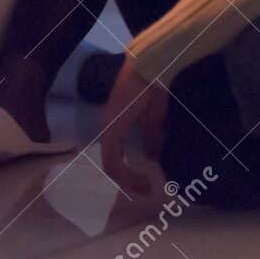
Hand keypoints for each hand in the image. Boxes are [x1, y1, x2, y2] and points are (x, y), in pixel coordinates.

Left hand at [99, 59, 168, 197]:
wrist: (150, 67)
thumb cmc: (151, 86)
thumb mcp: (152, 117)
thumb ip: (150, 137)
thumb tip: (152, 157)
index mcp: (114, 125)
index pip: (115, 157)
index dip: (128, 174)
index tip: (146, 183)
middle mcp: (107, 129)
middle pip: (111, 165)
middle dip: (129, 182)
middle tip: (146, 191)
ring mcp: (108, 129)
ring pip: (111, 165)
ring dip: (128, 180)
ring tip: (145, 188)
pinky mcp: (113, 130)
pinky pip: (114, 160)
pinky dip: (125, 173)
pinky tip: (138, 178)